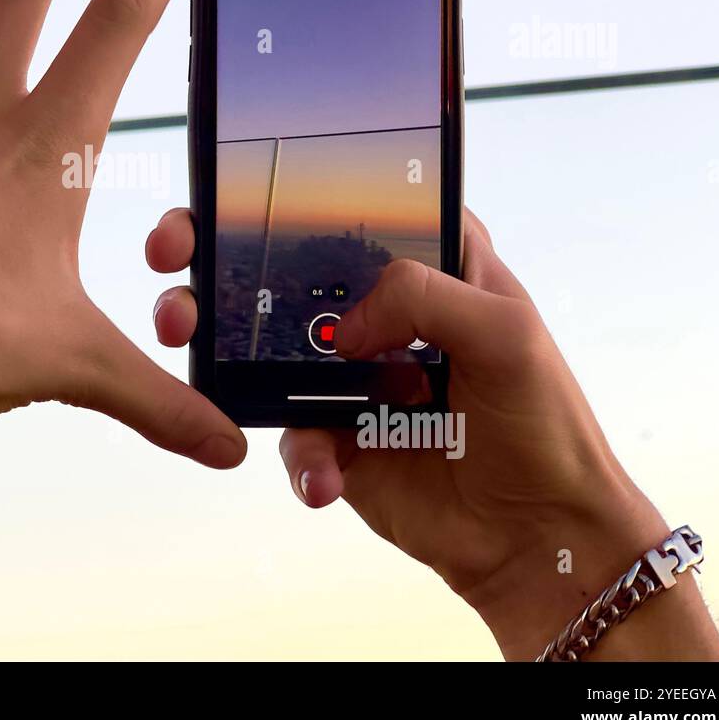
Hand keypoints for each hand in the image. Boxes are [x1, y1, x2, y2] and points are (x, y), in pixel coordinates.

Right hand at [147, 206, 698, 657]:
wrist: (539, 539)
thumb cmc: (545, 424)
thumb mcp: (506, 332)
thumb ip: (423, 296)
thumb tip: (346, 325)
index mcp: (428, 267)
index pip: (352, 207)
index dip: (294, 190)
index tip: (230, 181)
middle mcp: (380, 313)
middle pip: (284, 269)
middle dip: (216, 256)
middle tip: (173, 250)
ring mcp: (348, 376)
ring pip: (262, 347)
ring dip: (217, 344)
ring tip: (189, 341)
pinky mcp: (334, 437)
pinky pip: (289, 435)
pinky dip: (301, 456)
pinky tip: (326, 474)